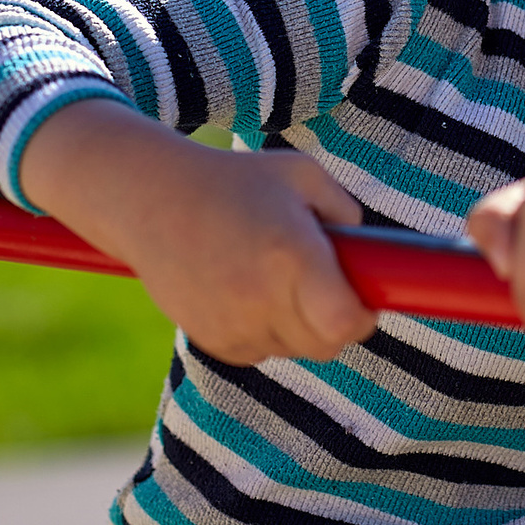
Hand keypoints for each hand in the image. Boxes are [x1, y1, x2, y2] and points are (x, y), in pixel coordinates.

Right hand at [19, 99, 375, 365]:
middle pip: (328, 345)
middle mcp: (260, 299)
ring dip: (301, 323)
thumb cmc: (236, 180)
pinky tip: (248, 287)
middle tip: (324, 281)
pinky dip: (268, 328)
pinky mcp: (213, 341)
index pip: (345, 324)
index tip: (362, 296)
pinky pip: (264, 349)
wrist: (150, 200)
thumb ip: (349, 213)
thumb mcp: (304, 175)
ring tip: (276, 274)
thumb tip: (374, 258)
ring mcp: (233, 325)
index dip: (362, 315)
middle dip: (336, 319)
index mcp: (290, 256)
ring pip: (296, 349)